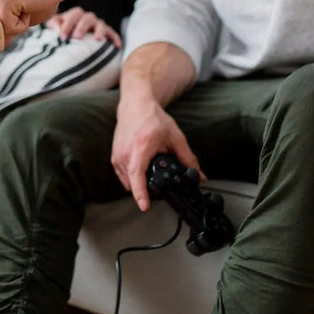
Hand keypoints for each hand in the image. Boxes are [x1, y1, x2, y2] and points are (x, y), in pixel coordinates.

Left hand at [46, 7, 120, 47]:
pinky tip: (117, 46)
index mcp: (75, 15)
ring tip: (97, 40)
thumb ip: (53, 24)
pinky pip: (112, 34)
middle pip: (87, 19)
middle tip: (77, 37)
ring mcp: (98, 24)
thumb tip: (57, 29)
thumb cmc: (63, 31)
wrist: (73, 36)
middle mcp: (88, 18)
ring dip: (99, 31)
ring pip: (100, 24)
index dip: (67, 25)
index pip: (73, 16)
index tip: (62, 36)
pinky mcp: (107, 33)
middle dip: (82, 27)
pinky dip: (115, 39)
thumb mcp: (55, 26)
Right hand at [111, 96, 201, 211]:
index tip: (145, 206)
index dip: (141, 193)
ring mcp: (118, 156)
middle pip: (134, 182)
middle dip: (147, 188)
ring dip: (139, 183)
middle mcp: (126, 153)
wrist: (135, 106)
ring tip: (150, 169)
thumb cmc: (152, 119)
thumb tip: (199, 176)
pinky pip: (123, 177)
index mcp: (142, 147)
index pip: (138, 174)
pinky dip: (133, 177)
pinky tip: (142, 168)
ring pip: (128, 182)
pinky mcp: (114, 157)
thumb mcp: (175, 137)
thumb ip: (188, 158)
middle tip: (160, 181)